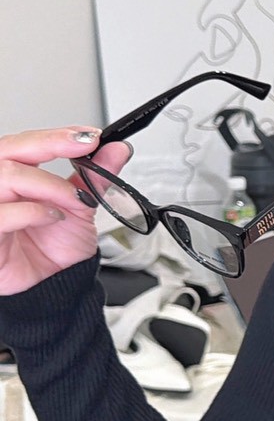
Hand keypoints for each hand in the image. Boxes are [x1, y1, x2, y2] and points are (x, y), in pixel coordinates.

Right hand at [0, 128, 128, 295]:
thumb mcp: (80, 207)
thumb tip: (116, 149)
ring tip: (73, 200)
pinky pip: (2, 214)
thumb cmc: (53, 248)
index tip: (90, 136)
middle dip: (51, 144)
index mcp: (13, 175)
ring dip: (49, 183)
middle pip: (9, 150)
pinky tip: (52, 218)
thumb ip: (95, 176)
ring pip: (6, 175)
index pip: (24, 143)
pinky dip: (33, 211)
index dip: (55, 134)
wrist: (51, 286)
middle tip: (85, 148)